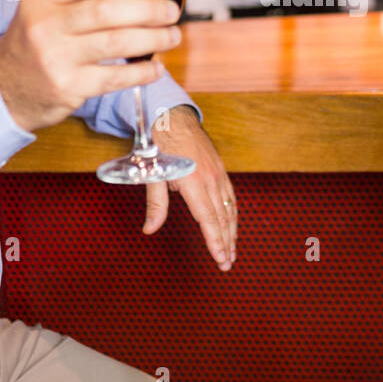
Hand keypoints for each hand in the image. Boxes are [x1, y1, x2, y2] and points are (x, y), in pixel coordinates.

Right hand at [0, 0, 182, 132]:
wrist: (4, 90)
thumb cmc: (33, 44)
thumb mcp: (43, 11)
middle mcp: (46, 26)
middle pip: (106, 11)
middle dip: (148, 9)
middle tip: (171, 11)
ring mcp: (56, 58)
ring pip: (115, 43)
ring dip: (153, 39)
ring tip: (172, 36)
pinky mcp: (68, 86)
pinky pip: (115, 77)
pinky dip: (141, 72)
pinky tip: (155, 67)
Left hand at [145, 105, 237, 271]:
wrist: (174, 116)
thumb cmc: (160, 145)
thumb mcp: (152, 173)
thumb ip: (155, 203)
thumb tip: (149, 230)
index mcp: (194, 181)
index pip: (208, 218)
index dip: (215, 240)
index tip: (220, 258)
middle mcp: (211, 179)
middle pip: (222, 218)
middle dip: (226, 243)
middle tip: (226, 264)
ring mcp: (219, 173)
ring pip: (230, 208)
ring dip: (232, 232)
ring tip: (232, 252)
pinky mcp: (221, 169)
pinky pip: (231, 196)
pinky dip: (233, 215)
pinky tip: (232, 226)